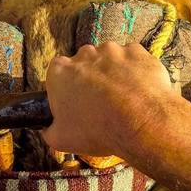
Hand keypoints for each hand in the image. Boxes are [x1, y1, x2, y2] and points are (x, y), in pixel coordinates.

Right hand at [43, 42, 178, 159]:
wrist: (142, 123)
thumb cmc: (98, 130)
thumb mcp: (61, 140)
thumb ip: (49, 130)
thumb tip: (48, 128)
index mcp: (60, 71)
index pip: (58, 74)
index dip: (67, 90)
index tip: (76, 104)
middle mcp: (84, 53)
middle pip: (85, 64)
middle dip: (91, 80)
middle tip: (100, 106)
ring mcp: (112, 50)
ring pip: (110, 61)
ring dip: (114, 75)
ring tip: (123, 101)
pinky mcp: (136, 51)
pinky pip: (133, 60)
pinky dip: (135, 72)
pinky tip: (139, 93)